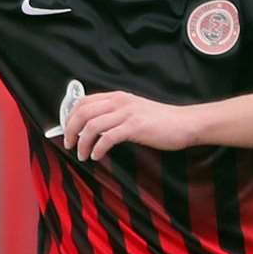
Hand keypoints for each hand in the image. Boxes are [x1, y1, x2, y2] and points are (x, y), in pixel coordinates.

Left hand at [62, 91, 201, 161]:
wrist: (185, 123)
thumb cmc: (160, 121)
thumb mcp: (133, 110)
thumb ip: (114, 114)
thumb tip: (93, 127)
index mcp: (117, 97)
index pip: (83, 101)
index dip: (70, 116)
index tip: (66, 131)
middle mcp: (119, 101)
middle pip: (83, 112)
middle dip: (71, 130)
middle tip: (69, 145)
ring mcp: (127, 113)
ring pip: (92, 125)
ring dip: (82, 143)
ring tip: (82, 155)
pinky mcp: (135, 127)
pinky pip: (108, 137)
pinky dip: (97, 148)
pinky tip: (97, 156)